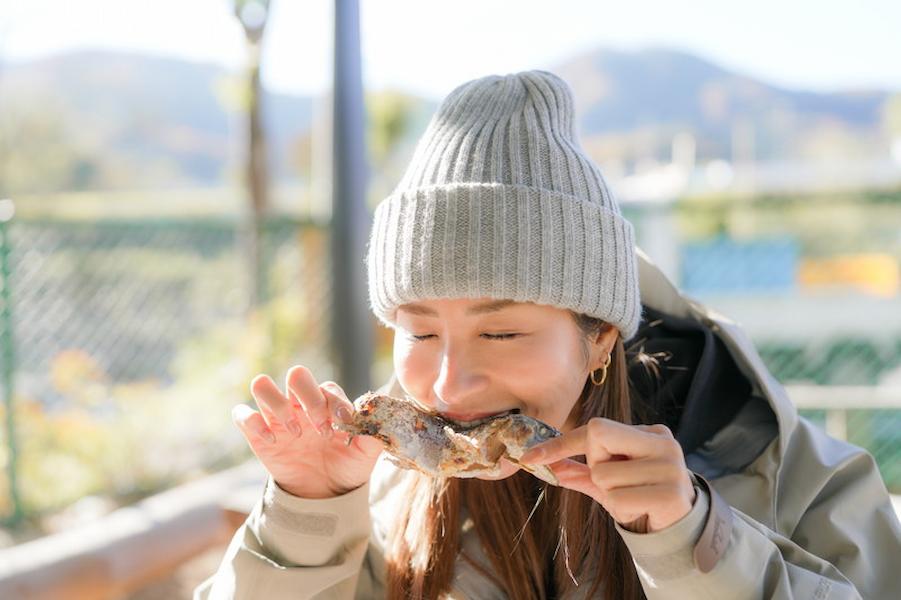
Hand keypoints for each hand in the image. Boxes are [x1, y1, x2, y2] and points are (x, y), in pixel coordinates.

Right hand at [232, 365, 382, 498]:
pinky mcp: (256, 433)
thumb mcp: (365, 454)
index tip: (343, 427)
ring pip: (262, 384)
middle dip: (309, 399)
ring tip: (296, 433)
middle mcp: (300, 403)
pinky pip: (242, 413)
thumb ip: (374, 435)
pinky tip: (272, 440)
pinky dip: (253, 422)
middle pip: (297, 374)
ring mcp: (276, 416)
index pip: (327, 387)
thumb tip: (378, 419)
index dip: (335, 404)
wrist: (324, 493)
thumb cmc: (346, 465)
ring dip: (279, 406)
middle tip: (320, 430)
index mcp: (327, 401)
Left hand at [520, 419, 695, 532]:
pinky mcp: (671, 494)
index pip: (594, 428)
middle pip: (597, 436)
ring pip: (603, 474)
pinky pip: (618, 498)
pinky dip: (620, 509)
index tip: (529, 457)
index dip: (560, 443)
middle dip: (595, 464)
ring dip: (609, 494)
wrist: (680, 529)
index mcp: (649, 432)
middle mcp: (663, 442)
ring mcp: (670, 466)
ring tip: (632, 499)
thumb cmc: (641, 497)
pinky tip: (640, 510)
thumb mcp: (608, 482)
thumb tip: (545, 466)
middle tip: (614, 481)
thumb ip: (579, 471)